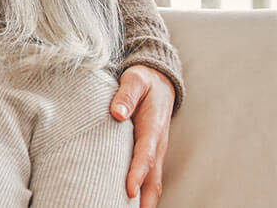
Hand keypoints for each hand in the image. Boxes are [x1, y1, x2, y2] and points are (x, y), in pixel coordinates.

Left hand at [110, 65, 174, 206]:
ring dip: (144, 201)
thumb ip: (126, 95)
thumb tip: (116, 113)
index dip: (137, 174)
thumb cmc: (143, 81)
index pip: (146, 155)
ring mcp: (155, 151)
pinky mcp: (150, 153)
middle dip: (144, 199)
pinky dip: (142, 194)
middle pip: (153, 179)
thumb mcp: (135, 80)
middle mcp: (157, 144)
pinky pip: (149, 178)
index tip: (128, 190)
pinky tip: (128, 204)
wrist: (159, 81)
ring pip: (152, 183)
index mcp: (153, 128)